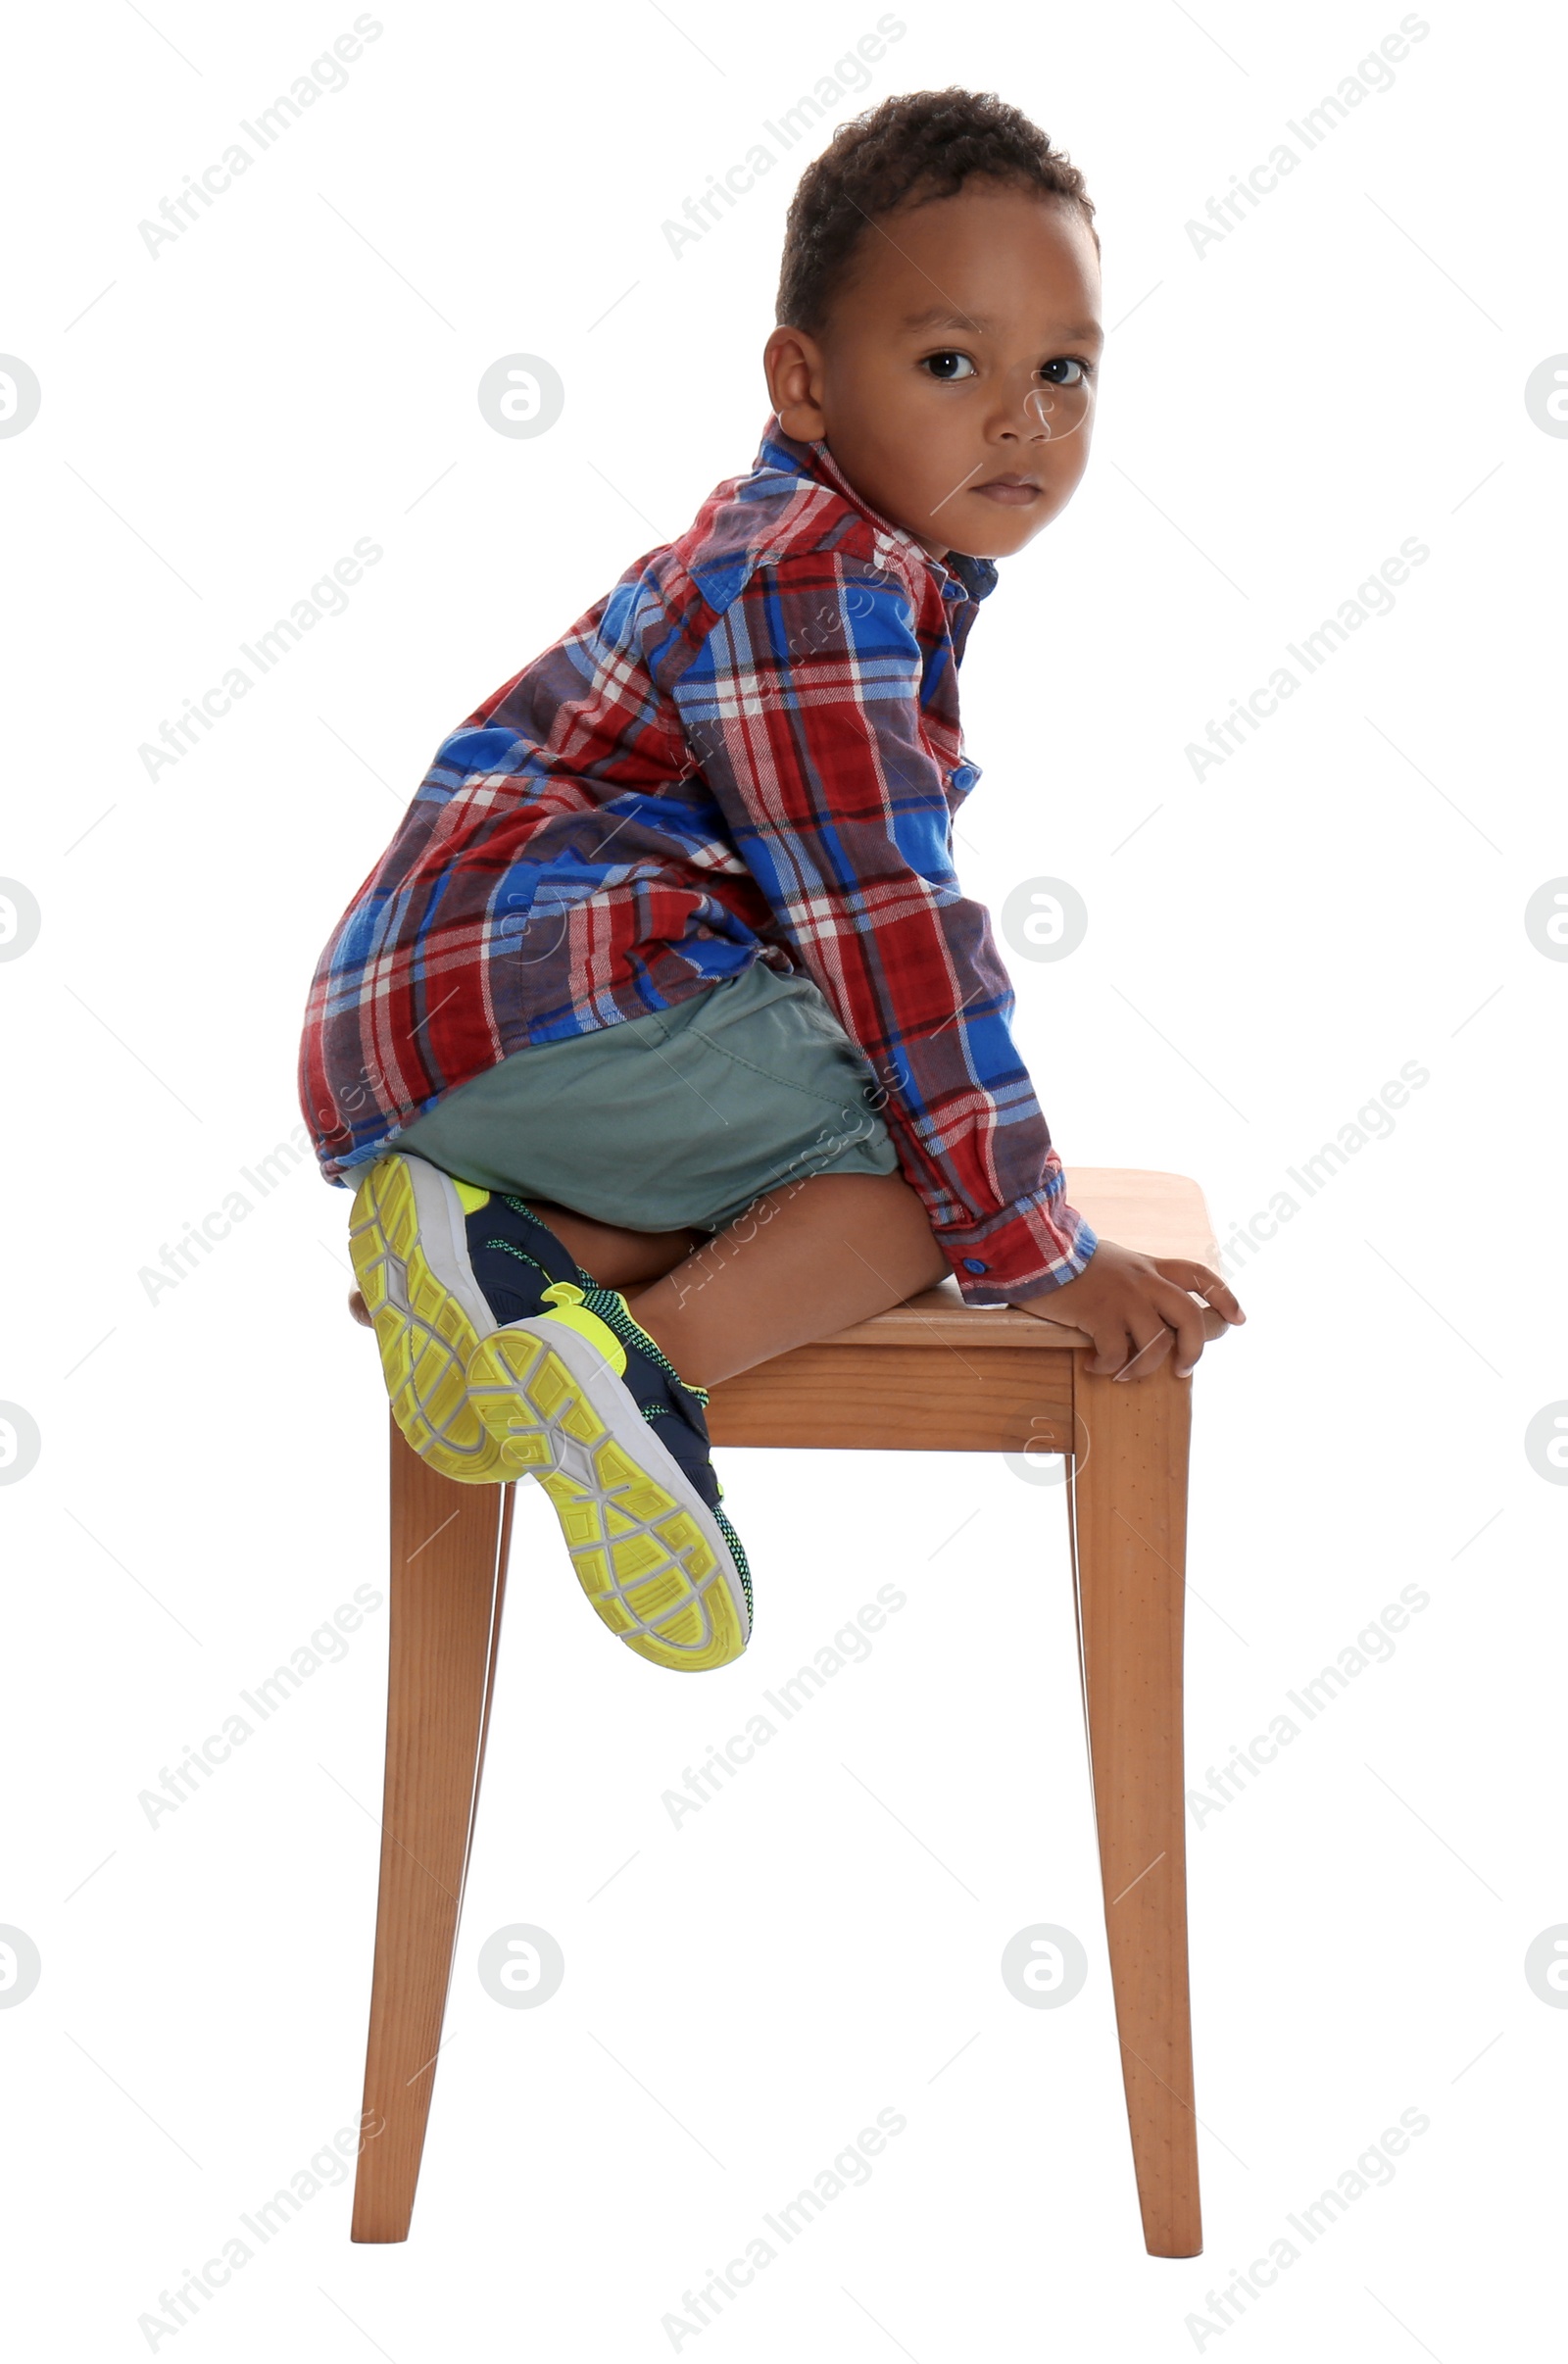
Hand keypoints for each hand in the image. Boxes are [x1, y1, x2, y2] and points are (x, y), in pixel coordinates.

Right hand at [1007, 1238, 1244, 1380]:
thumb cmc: (1068, 1260)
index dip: (1224, 1297)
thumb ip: (1135, 1279)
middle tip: (1184, 1369)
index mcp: (1150, 1266)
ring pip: (1157, 1344)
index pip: (1200, 1275)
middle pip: (1190, 1317)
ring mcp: (1124, 1299)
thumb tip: (1149, 1308)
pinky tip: (1095, 1366)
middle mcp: (1144, 1282)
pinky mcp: (1099, 1316)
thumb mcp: (1114, 1261)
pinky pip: (1116, 1354)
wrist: (1035, 1249)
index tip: (1238, 1320)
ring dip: (1145, 1368)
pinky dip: (1108, 1368)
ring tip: (1127, 1375)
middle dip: (1195, 1349)